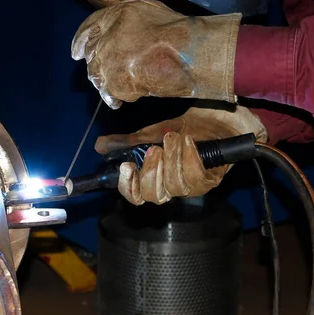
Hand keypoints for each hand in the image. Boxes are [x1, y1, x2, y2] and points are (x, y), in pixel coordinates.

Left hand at [72, 0, 241, 108]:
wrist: (188, 53)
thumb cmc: (171, 28)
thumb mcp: (141, 7)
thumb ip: (112, 1)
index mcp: (111, 17)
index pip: (86, 30)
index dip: (79, 41)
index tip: (75, 53)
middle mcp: (105, 40)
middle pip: (91, 57)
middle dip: (97, 64)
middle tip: (110, 69)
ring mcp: (110, 64)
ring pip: (98, 77)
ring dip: (107, 81)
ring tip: (123, 81)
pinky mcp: (117, 84)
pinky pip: (112, 93)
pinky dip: (119, 94)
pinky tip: (131, 92)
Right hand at [95, 105, 267, 204]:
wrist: (214, 118)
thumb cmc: (183, 129)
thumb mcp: (150, 133)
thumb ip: (125, 143)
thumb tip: (99, 146)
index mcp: (154, 179)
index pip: (135, 196)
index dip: (128, 187)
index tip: (126, 167)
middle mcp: (171, 187)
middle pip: (154, 196)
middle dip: (152, 172)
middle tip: (154, 149)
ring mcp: (191, 187)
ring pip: (175, 186)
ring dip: (172, 159)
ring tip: (174, 138)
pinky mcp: (209, 180)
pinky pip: (195, 177)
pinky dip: (189, 157)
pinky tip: (189, 142)